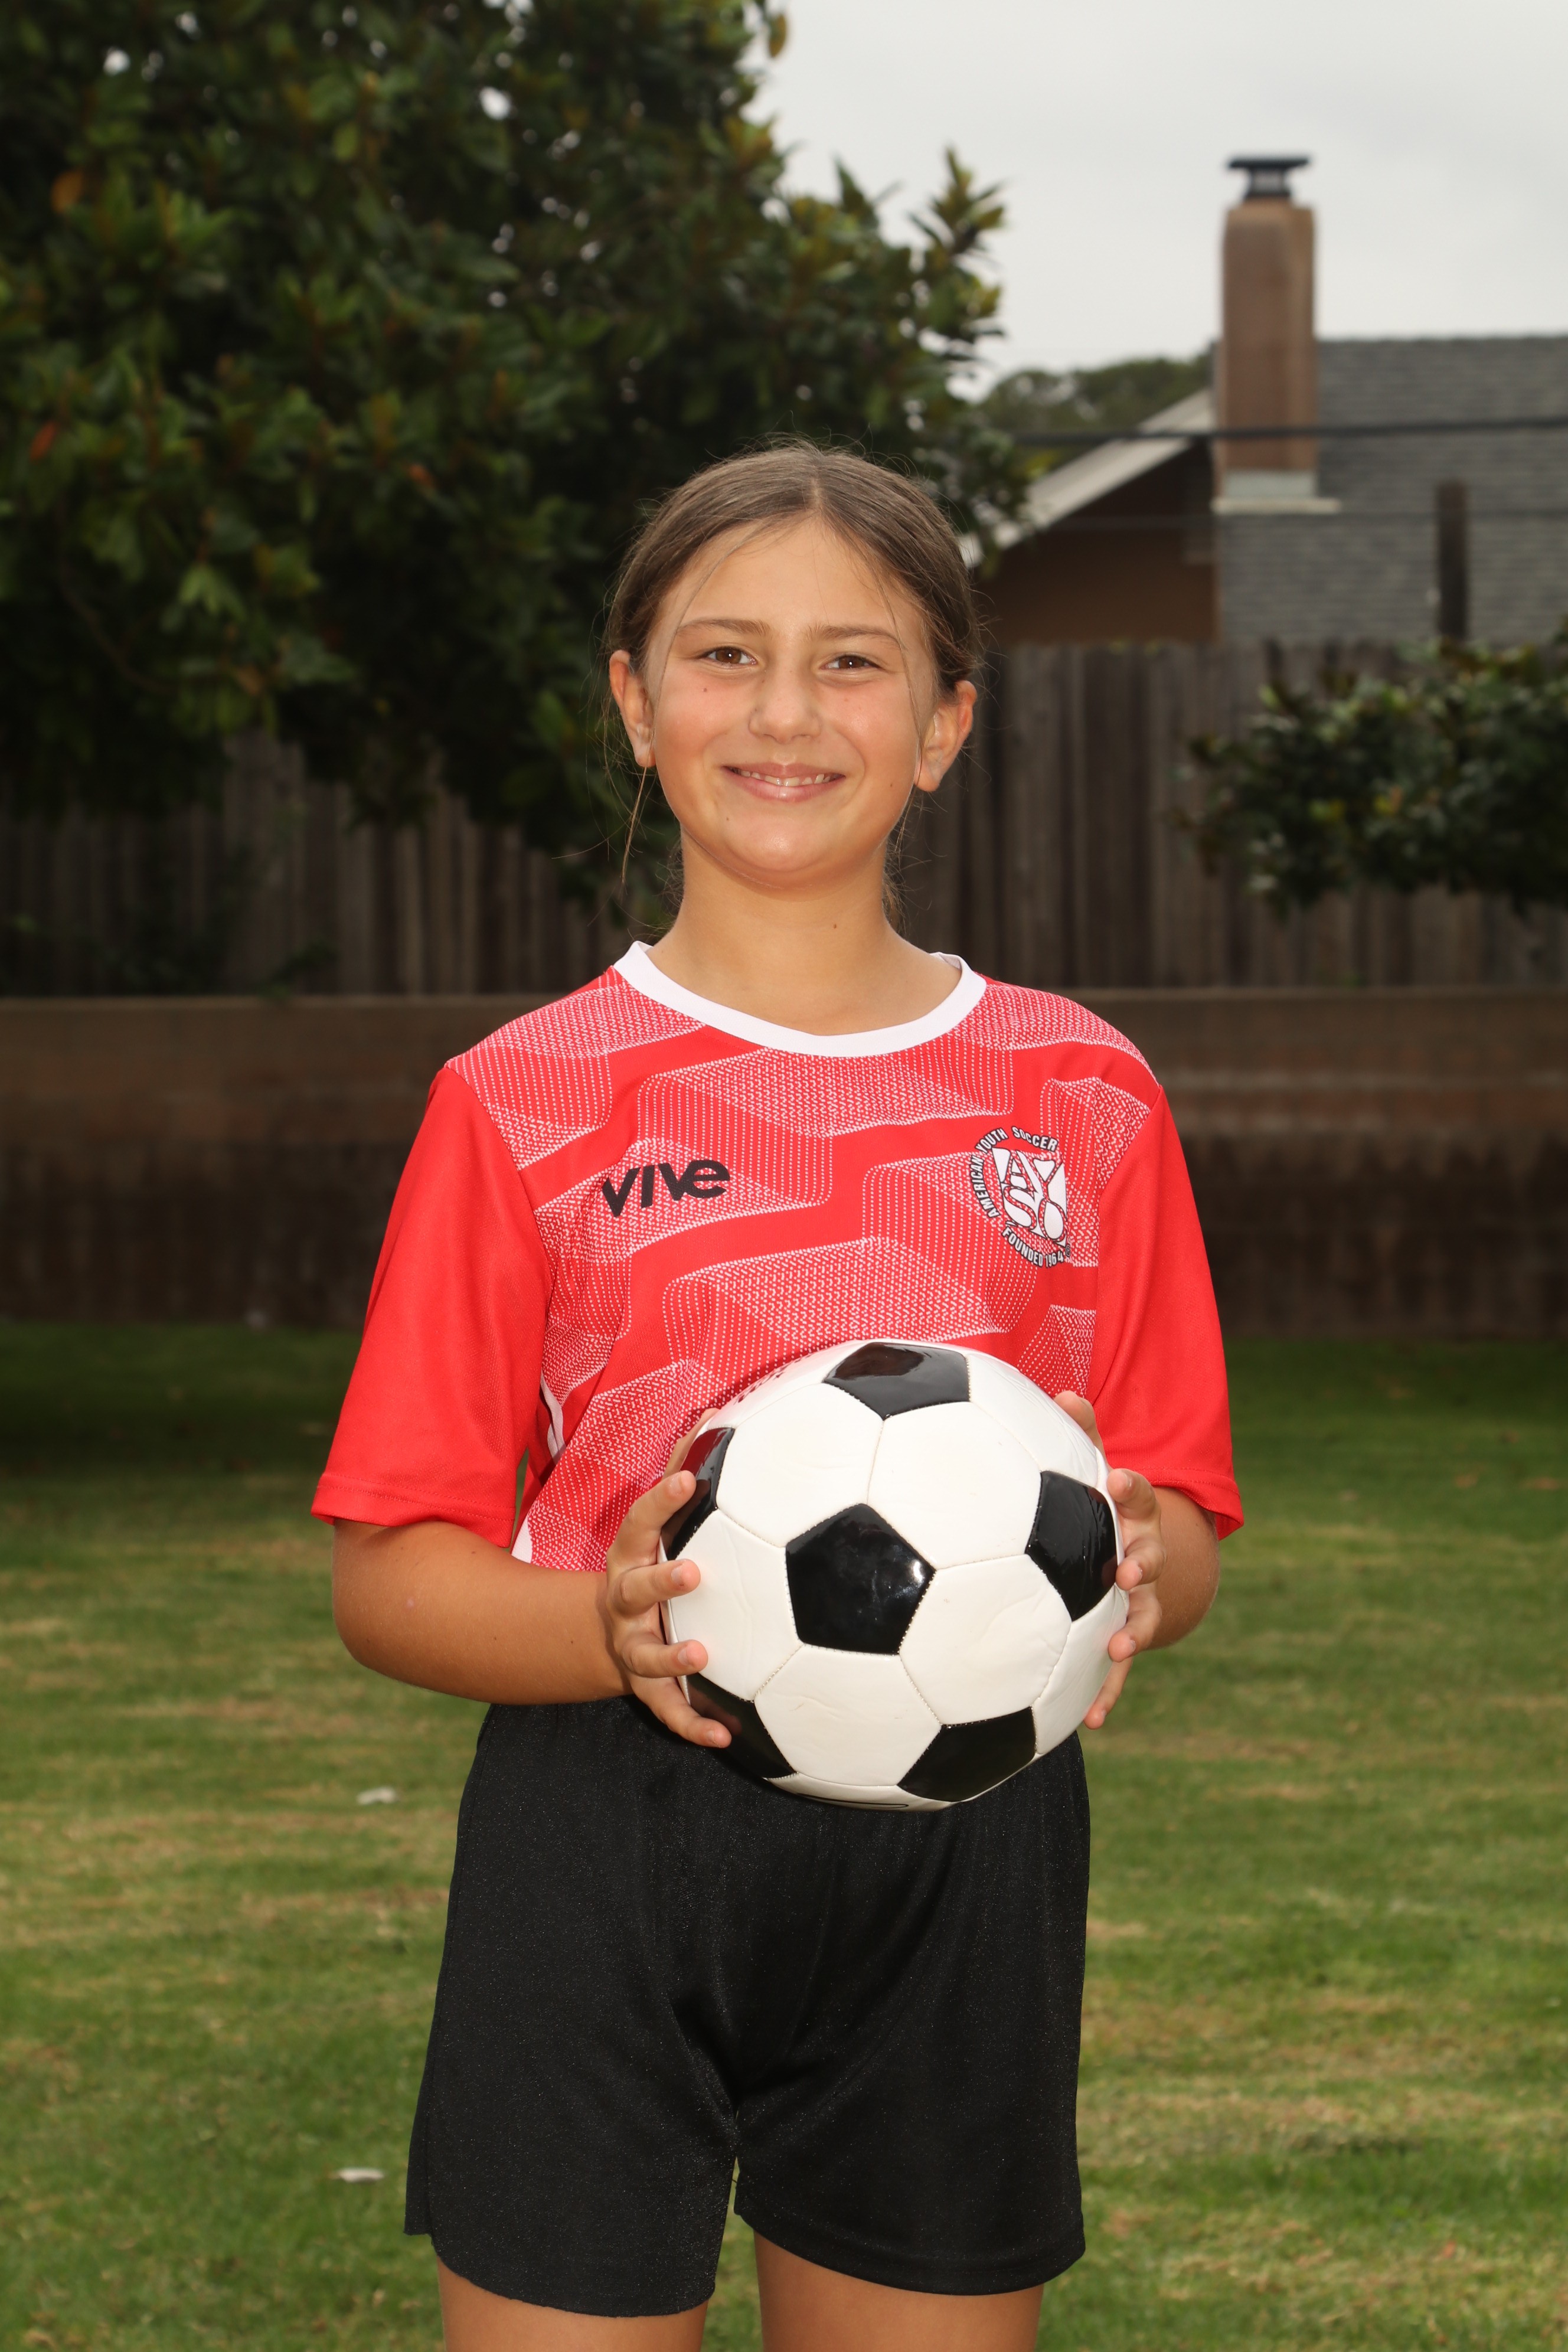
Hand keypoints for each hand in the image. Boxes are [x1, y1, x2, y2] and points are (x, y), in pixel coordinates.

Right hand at [600, 1427, 730, 1748]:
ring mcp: (632, 1646)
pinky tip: (728, 1738)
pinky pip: (670, 1711)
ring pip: (646, 1655)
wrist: (608, 1632)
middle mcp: (625, 1601)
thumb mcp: (656, 1524)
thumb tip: (720, 1408)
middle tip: (693, 1573)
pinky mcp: (647, 1688)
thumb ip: (684, 1471)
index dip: (661, 1501)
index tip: (691, 1480)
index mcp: (631, 1555)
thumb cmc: (650, 1564)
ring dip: (672, 1656)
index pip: (640, 1522)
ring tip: (702, 1656)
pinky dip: (695, 1725)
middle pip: (634, 1589)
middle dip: (660, 1581)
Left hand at [1053, 1391, 1164, 1729]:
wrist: (1136, 1561)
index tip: (1116, 1479)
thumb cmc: (1101, 1508)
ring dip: (1135, 1629)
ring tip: (1121, 1644)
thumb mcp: (1090, 1469)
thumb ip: (1080, 1435)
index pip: (1140, 1494)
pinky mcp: (1123, 1638)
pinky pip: (1118, 1671)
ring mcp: (1138, 1601)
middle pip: (1151, 1557)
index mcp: (1135, 1515)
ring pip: (1144, 1615)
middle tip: (1128, 1568)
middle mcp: (1143, 1557)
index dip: (1130, 1487)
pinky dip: (1107, 1694)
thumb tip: (1063, 1392)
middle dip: (1143, 1562)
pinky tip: (1092, 1722)